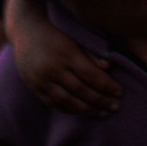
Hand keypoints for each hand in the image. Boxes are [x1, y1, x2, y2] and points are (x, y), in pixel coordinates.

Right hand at [4, 0, 122, 116]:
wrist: (26, 31)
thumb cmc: (56, 35)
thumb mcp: (75, 39)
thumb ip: (91, 54)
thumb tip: (109, 68)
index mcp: (67, 54)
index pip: (91, 75)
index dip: (106, 86)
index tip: (120, 92)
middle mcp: (54, 68)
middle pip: (81, 90)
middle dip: (100, 101)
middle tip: (115, 107)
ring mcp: (42, 80)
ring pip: (68, 101)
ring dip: (87, 110)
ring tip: (102, 113)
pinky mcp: (35, 87)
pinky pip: (54, 103)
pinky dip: (69, 109)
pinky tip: (82, 112)